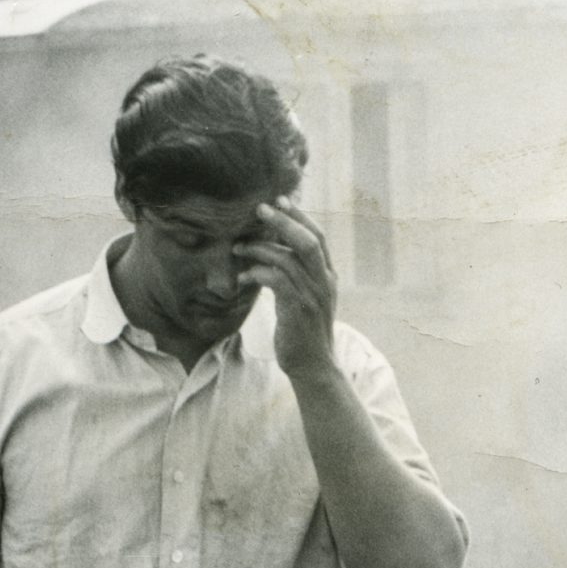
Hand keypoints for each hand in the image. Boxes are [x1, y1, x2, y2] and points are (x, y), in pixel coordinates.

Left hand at [237, 198, 339, 375]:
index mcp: (328, 277)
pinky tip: (243, 276)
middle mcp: (324, 283)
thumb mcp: (305, 298)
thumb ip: (297, 274)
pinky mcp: (297, 309)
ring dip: (259, 248)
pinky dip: (257, 272)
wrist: (313, 367)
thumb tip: (272, 250)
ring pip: (287, 258)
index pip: (318, 237)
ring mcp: (312, 296)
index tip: (279, 200)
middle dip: (283, 220)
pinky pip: (276, 280)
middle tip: (260, 209)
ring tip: (238, 248)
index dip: (299, 216)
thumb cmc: (304, 331)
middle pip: (307, 241)